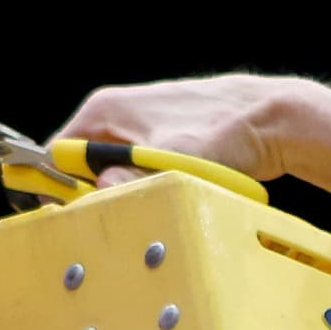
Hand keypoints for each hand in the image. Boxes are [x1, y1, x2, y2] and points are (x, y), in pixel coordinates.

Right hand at [53, 73, 330, 193]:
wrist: (275, 118)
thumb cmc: (224, 131)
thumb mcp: (171, 163)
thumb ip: (131, 183)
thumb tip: (98, 196)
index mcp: (104, 110)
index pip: (55, 154)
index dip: (57, 189)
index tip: (69, 217)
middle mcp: (116, 114)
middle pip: (83, 168)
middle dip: (97, 197)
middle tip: (118, 220)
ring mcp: (140, 128)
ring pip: (114, 174)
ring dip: (129, 196)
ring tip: (153, 207)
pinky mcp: (162, 142)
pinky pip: (140, 174)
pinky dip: (150, 189)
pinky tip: (171, 199)